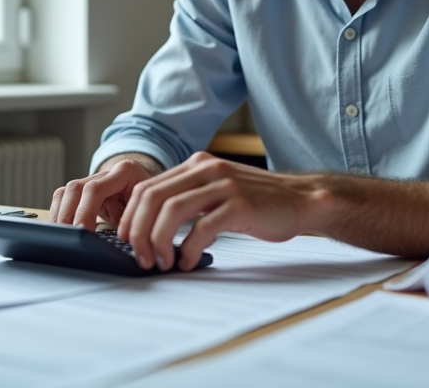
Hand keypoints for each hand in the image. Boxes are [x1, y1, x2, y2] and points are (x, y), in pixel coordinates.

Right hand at [49, 157, 156, 230]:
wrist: (150, 193)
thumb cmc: (149, 205)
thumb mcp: (146, 211)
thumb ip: (132, 221)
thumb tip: (119, 237)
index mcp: (125, 172)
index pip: (96, 189)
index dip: (86, 211)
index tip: (84, 231)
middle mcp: (106, 172)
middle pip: (76, 188)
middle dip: (68, 214)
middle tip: (68, 235)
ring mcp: (93, 179)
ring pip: (66, 191)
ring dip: (60, 214)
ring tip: (61, 234)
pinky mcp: (83, 191)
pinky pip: (64, 198)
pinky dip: (59, 212)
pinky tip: (59, 228)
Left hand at [120, 152, 325, 271]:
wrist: (301, 200)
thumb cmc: (258, 202)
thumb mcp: (217, 190)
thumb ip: (189, 198)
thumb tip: (150, 227)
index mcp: (196, 164)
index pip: (147, 187)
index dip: (130, 217)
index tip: (127, 242)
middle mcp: (207, 169)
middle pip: (152, 198)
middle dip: (138, 232)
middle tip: (141, 258)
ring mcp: (224, 185)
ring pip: (171, 210)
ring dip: (159, 241)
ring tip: (162, 262)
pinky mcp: (241, 205)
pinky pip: (202, 227)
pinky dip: (188, 248)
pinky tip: (188, 261)